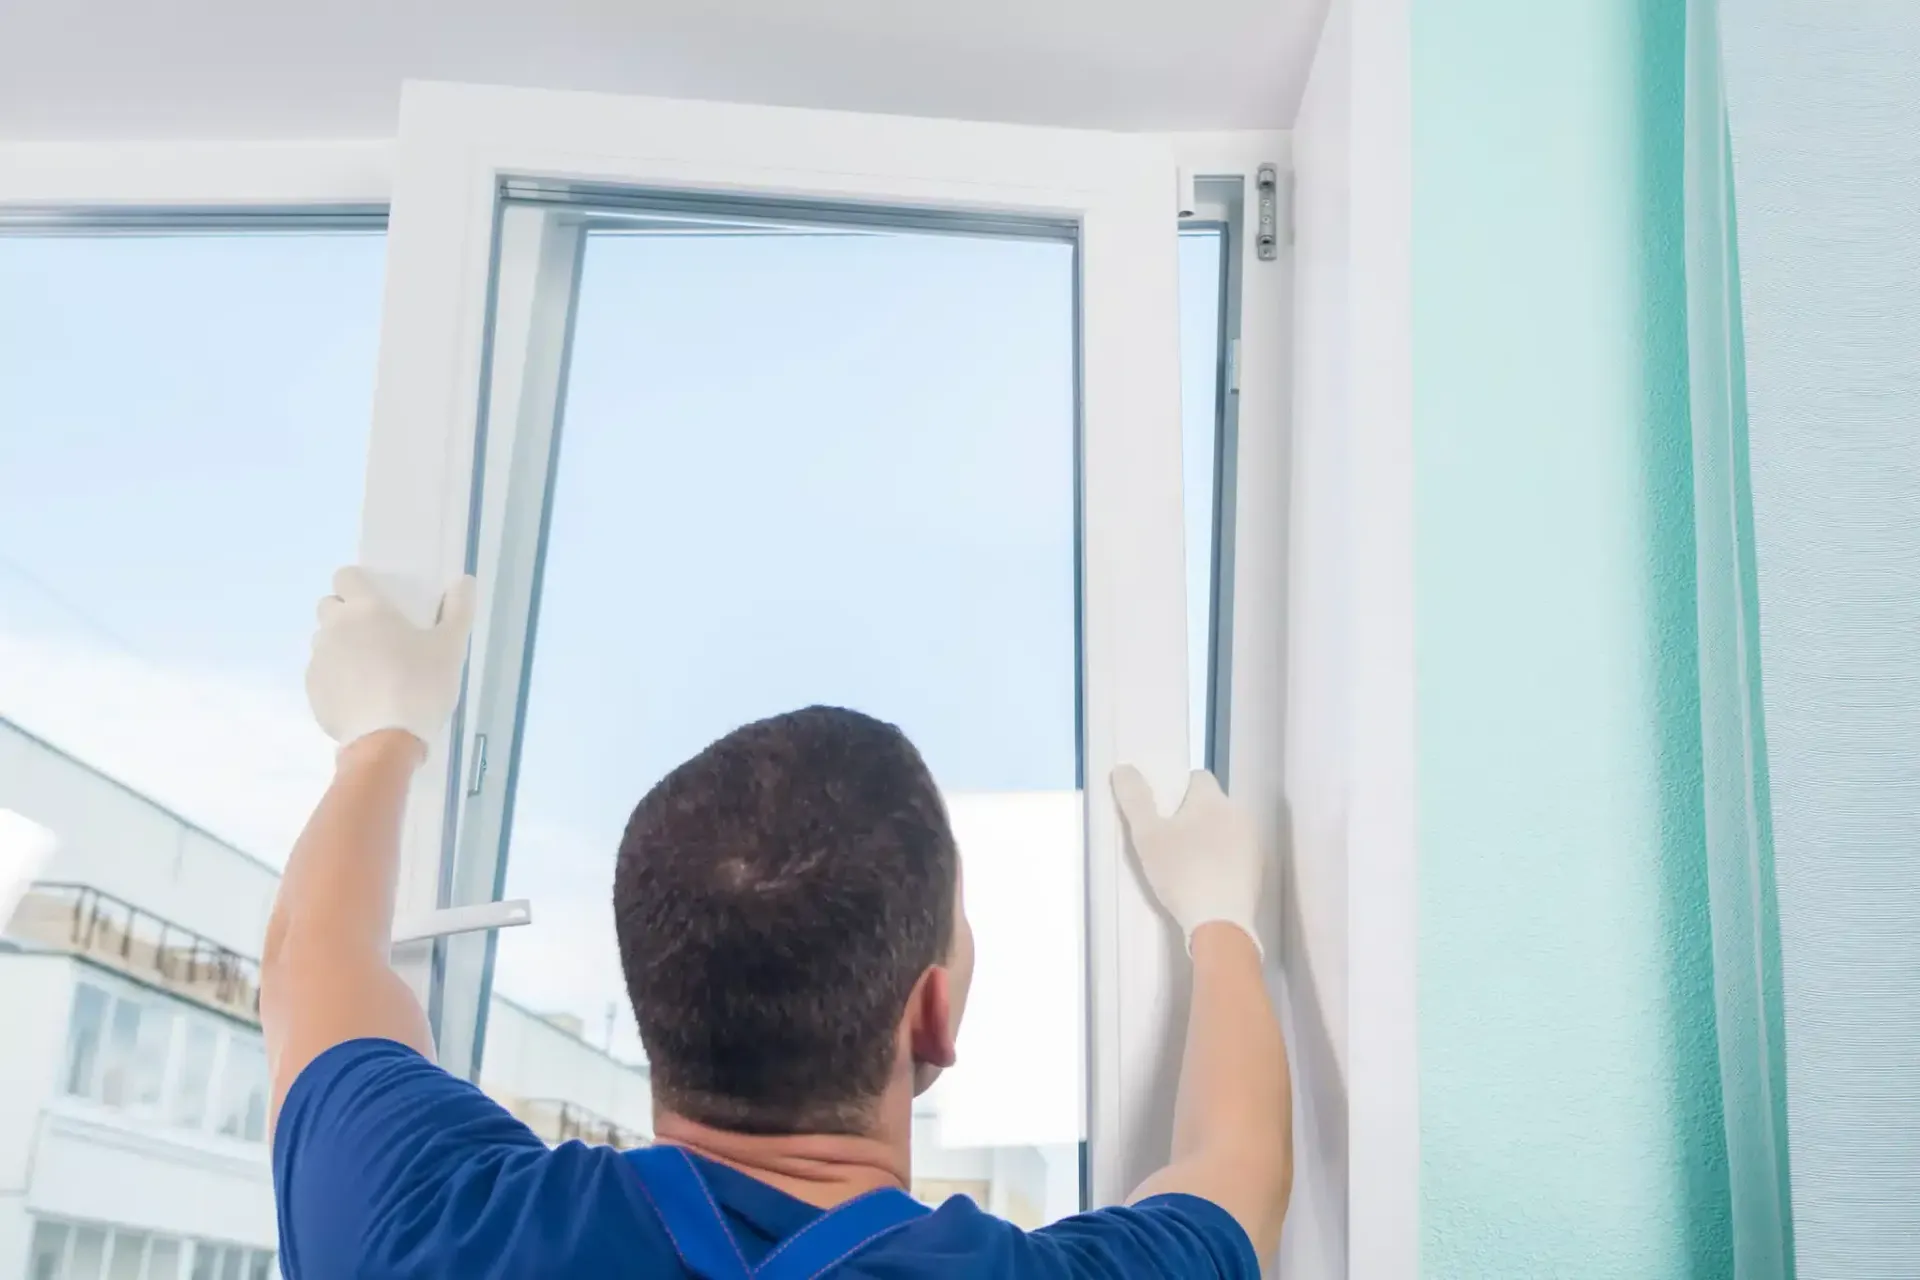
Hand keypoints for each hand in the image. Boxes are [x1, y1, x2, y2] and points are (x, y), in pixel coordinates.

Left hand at [306, 567, 476, 752]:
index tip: (379, 601)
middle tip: (377, 636)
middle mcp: (334, 628)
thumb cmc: (421, 686)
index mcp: (366, 609)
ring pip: (324, 641)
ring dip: (341, 646)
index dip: (359, 584)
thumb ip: (458, 610)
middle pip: (330, 606)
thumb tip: (465, 581)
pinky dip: (336, 678)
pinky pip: (321, 673)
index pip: (346, 576)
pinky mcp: (313, 690)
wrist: (386, 741)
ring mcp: (319, 659)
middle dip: (348, 614)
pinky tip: (361, 697)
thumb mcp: (450, 648)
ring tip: (370, 671)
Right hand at [1111, 766, 1263, 956]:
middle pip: (1211, 804)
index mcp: (1213, 799)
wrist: (1220, 922)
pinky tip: (1205, 881)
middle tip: (1168, 840)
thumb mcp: (1147, 836)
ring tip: (1185, 863)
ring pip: (1224, 829)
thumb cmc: (1181, 873)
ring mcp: (1252, 842)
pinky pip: (1235, 853)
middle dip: (1192, 815)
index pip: (1197, 777)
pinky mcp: (1257, 869)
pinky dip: (1221, 860)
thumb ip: (1134, 799)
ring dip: (1208, 837)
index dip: (1177, 790)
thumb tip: (1123, 767)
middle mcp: (1238, 814)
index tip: (1161, 813)